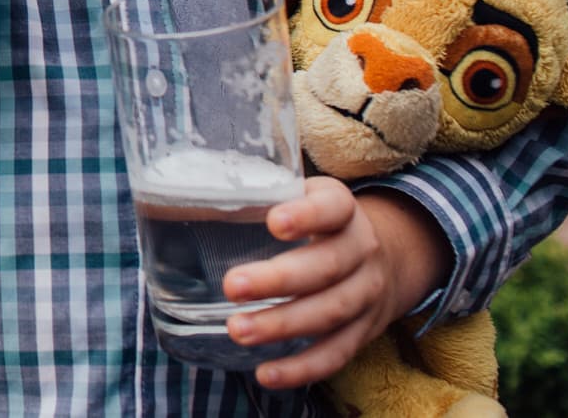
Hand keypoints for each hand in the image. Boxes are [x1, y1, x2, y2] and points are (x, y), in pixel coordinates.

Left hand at [221, 179, 451, 388]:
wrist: (391, 256)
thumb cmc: (322, 221)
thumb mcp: (303, 195)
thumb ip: (261, 193)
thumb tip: (177, 198)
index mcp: (343, 210)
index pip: (332, 208)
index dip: (306, 215)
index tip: (274, 222)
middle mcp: (362, 251)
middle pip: (326, 267)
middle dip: (278, 280)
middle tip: (231, 286)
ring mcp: (366, 294)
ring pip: (329, 312)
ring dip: (282, 325)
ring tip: (238, 329)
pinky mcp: (364, 331)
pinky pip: (336, 354)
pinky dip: (302, 368)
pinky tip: (266, 374)